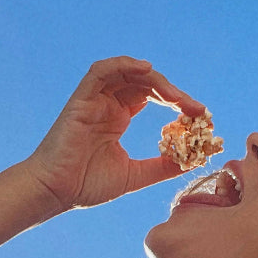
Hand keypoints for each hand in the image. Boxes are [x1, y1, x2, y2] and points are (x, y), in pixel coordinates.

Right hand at [25, 56, 206, 211]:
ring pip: (129, 74)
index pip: (153, 99)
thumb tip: (191, 162)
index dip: (178, 103)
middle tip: (197, 110)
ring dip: (158, 82)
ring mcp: (95, 99)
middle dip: (174, 94)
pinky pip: (102, 71)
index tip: (201, 117)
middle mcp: (108, 104)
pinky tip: (148, 71)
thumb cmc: (87, 185)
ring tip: (178, 98)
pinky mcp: (81, 99)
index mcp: (118, 119)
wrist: (56, 192)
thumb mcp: (135, 175)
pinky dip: (124, 65)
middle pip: (147, 84)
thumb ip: (162, 166)